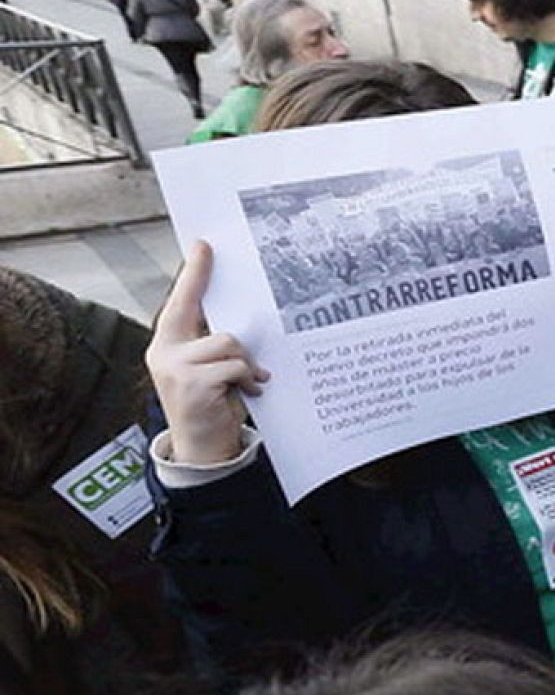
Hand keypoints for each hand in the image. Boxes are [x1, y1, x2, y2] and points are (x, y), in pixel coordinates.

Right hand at [146, 241, 269, 464]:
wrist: (203, 449)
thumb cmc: (212, 404)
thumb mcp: (208, 369)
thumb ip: (212, 344)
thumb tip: (239, 316)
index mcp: (168, 344)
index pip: (180, 301)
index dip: (193, 273)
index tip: (202, 245)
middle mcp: (164, 352)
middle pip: (195, 310)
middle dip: (208, 287)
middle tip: (215, 260)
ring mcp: (175, 368)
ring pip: (227, 341)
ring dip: (246, 361)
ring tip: (251, 379)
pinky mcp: (192, 384)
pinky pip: (234, 365)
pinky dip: (249, 377)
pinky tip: (251, 391)